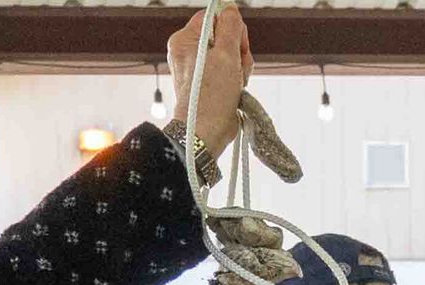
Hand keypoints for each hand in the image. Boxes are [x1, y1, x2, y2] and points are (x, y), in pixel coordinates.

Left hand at [168, 4, 251, 152]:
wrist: (206, 132)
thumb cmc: (211, 96)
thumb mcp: (225, 53)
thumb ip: (230, 25)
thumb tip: (229, 7)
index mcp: (185, 40)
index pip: (214, 16)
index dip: (231, 28)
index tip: (237, 45)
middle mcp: (188, 52)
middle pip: (224, 36)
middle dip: (238, 51)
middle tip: (236, 69)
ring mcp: (198, 69)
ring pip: (229, 54)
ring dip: (239, 67)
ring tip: (236, 83)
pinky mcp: (208, 83)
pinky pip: (228, 71)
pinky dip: (236, 79)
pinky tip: (235, 90)